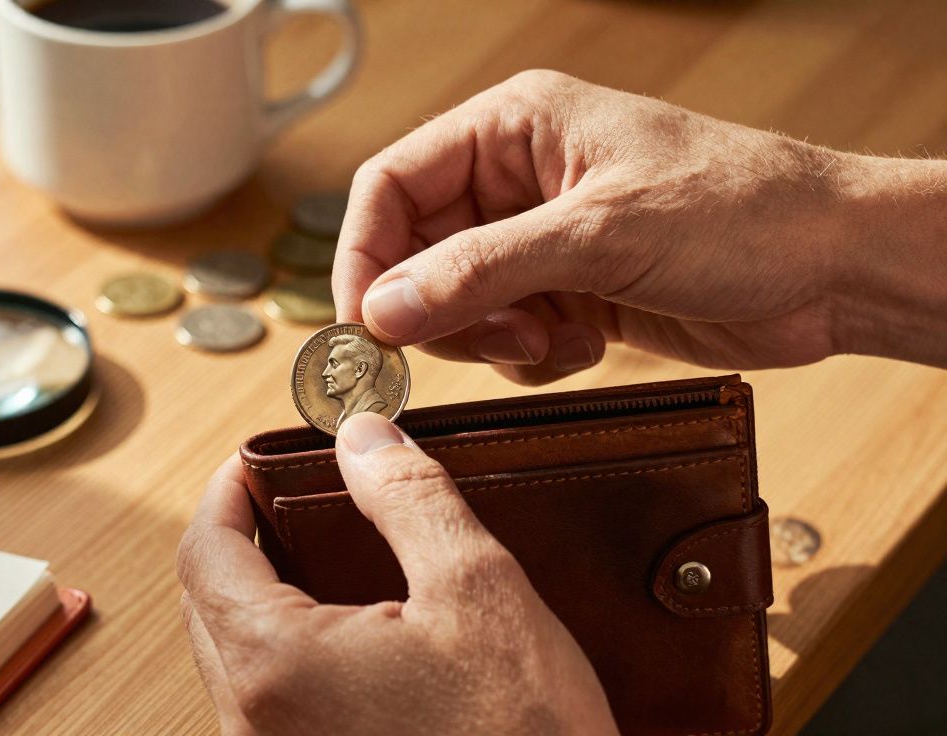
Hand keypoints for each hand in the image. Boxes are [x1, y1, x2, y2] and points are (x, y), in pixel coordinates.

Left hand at [176, 412, 617, 734]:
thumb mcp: (477, 591)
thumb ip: (409, 498)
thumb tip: (363, 438)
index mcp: (273, 664)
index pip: (204, 552)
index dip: (225, 493)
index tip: (252, 461)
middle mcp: (251, 722)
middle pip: (205, 605)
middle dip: (236, 541)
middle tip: (281, 499)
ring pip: (232, 658)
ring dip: (257, 598)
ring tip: (312, 555)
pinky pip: (266, 701)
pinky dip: (283, 651)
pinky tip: (343, 635)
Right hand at [333, 69, 946, 383]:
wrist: (835, 267)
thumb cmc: (743, 208)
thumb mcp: (597, 234)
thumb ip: (479, 270)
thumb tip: (381, 309)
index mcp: (513, 128)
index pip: (391, 185)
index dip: (365, 255)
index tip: (366, 324)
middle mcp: (517, 181)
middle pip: (416, 253)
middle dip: (440, 309)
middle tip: (484, 341)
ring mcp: (542, 241)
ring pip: (456, 303)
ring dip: (490, 339)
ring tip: (551, 339)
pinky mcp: (569, 292)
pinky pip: (505, 338)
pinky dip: (530, 357)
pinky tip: (584, 345)